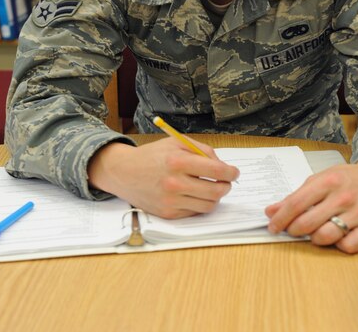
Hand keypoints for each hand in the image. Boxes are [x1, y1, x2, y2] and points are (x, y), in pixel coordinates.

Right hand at [87, 138, 239, 218]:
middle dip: (226, 186)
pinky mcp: (167, 214)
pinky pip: (194, 212)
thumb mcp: (176, 142)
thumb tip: (223, 165)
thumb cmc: (152, 155)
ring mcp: (170, 201)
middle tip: (226, 182)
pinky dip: (199, 203)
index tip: (234, 172)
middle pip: (216, 191)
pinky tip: (194, 194)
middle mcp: (174, 183)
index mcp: (178, 161)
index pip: (216, 170)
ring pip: (208, 205)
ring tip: (211, 188)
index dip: (231, 172)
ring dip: (215, 197)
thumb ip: (202, 150)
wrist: (123, 172)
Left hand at [265, 155, 357, 253]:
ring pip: (326, 237)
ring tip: (313, 232)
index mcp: (328, 181)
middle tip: (292, 229)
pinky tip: (336, 237)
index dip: (281, 218)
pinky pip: (348, 246)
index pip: (296, 203)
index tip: (273, 226)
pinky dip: (338, 245)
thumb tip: (271, 211)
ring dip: (314, 239)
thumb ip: (296, 196)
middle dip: (294, 230)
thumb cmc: (346, 178)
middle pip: (308, 223)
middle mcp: (343, 197)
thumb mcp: (320, 179)